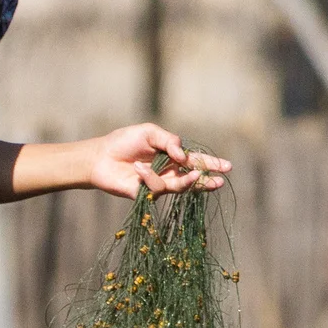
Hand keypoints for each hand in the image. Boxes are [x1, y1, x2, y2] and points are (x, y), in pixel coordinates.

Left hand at [88, 124, 230, 198]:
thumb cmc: (124, 141)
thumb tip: (184, 157)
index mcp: (173, 156)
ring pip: (180, 186)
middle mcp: (169, 172)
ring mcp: (159, 185)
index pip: (197, 161)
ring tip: (188, 171)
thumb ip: (169, 141)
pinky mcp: (147, 195)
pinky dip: (149, 176)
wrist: (100, 157)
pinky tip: (137, 167)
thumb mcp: (149, 132)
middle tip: (220, 181)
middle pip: (194, 179)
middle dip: (207, 180)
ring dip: (185, 179)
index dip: (212, 164)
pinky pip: (157, 187)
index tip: (227, 167)